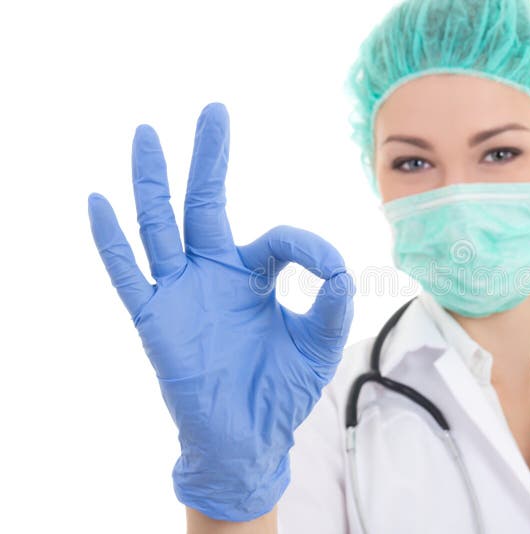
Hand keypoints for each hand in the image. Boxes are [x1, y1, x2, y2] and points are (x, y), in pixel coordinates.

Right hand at [88, 102, 354, 520]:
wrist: (251, 438)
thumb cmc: (282, 389)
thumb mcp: (319, 342)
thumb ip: (331, 302)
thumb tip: (336, 267)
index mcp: (252, 275)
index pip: (275, 238)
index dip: (305, 245)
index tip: (327, 267)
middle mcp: (213, 274)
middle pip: (204, 204)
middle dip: (208, 159)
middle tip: (214, 112)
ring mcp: (181, 293)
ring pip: (160, 226)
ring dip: (152, 182)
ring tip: (147, 134)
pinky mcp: (157, 320)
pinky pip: (128, 275)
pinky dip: (112, 241)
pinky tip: (99, 202)